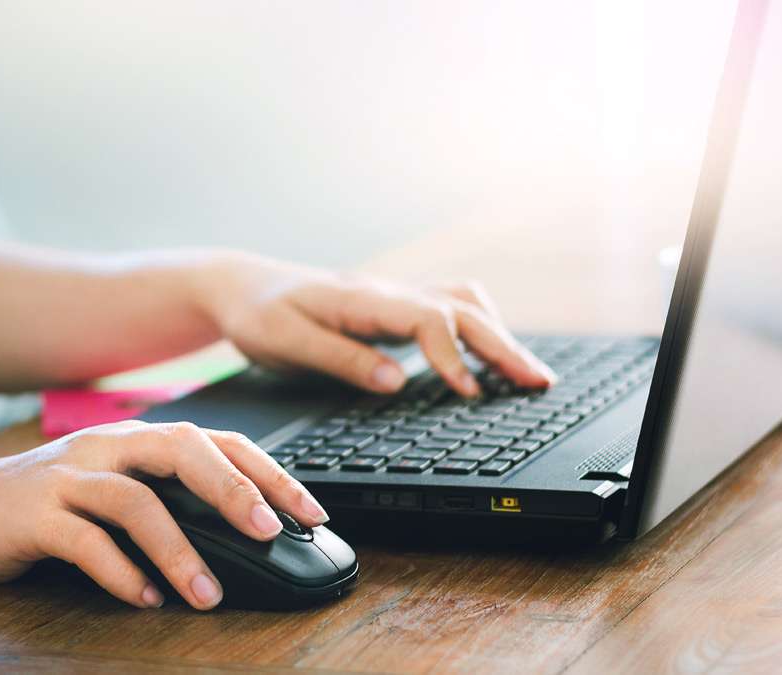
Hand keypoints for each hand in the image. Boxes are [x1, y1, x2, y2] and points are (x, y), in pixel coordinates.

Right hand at [0, 420, 327, 609]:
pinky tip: (146, 599)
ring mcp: (67, 477)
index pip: (216, 441)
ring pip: (135, 501)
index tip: (309, 510)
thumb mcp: (112, 490)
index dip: (267, 472)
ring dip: (179, 549)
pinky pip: (84, 541)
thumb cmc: (45, 505)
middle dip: (232, 489)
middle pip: (182, 450)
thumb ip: (167, 502)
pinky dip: (121, 573)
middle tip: (268, 532)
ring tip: (206, 593)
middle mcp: (106, 447)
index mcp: (135, 440)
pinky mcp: (33, 514)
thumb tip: (243, 540)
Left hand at [193, 252, 556, 396]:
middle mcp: (386, 291)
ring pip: (463, 303)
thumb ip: (340, 359)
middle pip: (461, 309)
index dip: (453, 355)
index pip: (427, 318)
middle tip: (539, 382)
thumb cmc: (258, 313)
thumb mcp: (285, 341)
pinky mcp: (392, 306)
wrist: (242, 284)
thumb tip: (396, 382)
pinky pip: (449, 308)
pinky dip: (480, 327)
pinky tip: (491, 351)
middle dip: (502, 346)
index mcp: (361, 298)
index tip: (470, 392)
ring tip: (527, 371)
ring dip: (499, 334)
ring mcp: (393, 295)